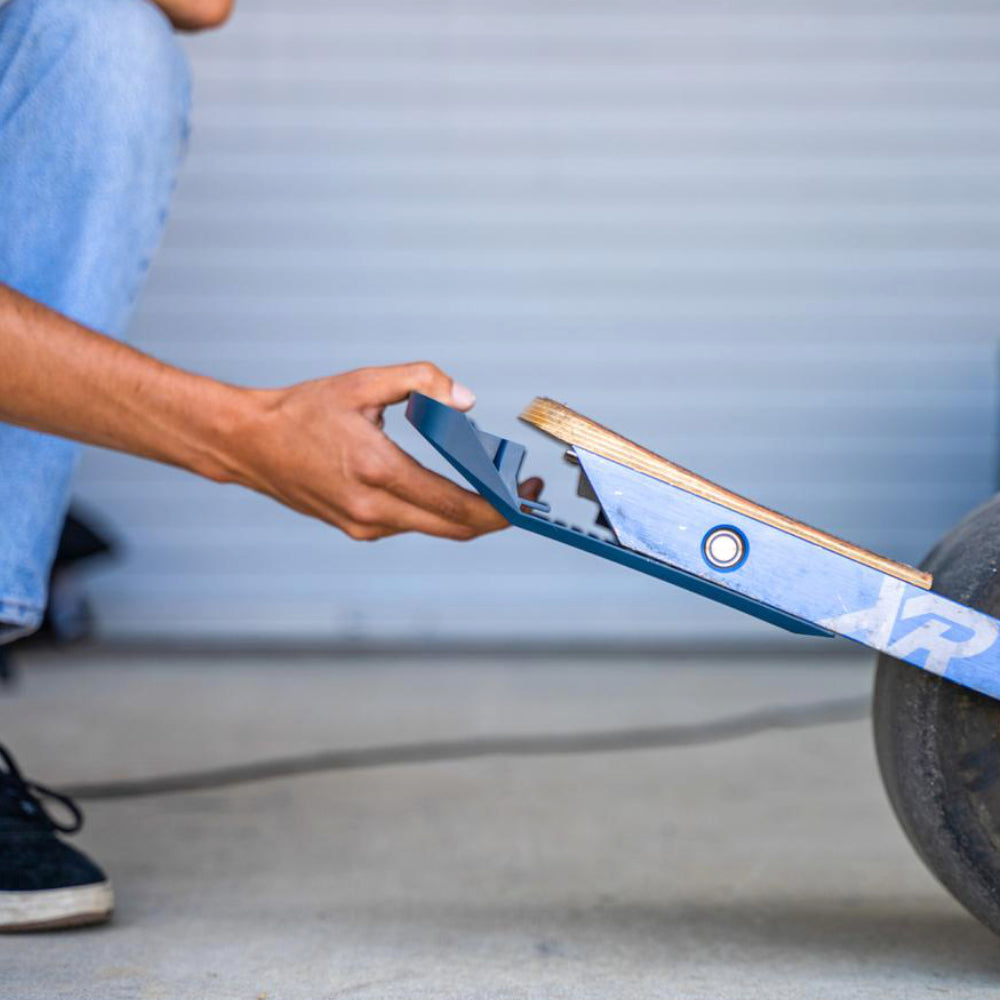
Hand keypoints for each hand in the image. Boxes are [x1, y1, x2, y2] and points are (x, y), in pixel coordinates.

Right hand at [232, 362, 542, 540]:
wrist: (249, 444)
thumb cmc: (303, 410)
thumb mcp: (362, 383)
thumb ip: (419, 382)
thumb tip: (466, 400)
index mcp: (376, 470)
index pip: (455, 504)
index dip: (500, 506)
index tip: (526, 498)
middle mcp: (371, 509)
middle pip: (453, 528)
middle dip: (495, 517)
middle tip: (523, 498)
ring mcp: (362, 525)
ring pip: (433, 528)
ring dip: (466, 513)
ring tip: (491, 485)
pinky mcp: (356, 529)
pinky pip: (410, 524)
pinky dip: (435, 510)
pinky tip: (445, 487)